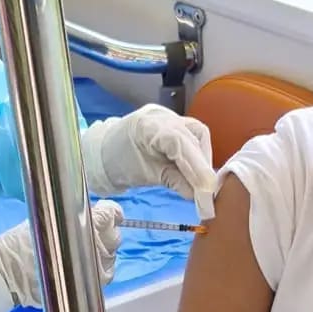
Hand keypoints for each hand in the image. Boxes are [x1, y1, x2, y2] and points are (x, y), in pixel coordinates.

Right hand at [0, 203, 122, 311]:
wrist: (5, 275)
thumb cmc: (17, 245)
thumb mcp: (42, 219)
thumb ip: (68, 216)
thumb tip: (83, 214)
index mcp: (81, 222)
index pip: (109, 215)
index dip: (110, 212)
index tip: (106, 212)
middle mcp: (93, 244)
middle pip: (112, 235)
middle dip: (104, 231)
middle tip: (90, 231)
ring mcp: (92, 267)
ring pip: (110, 256)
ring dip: (102, 251)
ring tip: (86, 249)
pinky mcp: (87, 285)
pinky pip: (104, 275)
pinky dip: (99, 269)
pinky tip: (86, 265)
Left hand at [81, 107, 217, 220]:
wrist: (105, 151)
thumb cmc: (119, 163)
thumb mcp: (144, 175)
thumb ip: (173, 181)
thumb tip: (198, 195)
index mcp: (148, 125)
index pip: (180, 142)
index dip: (197, 167)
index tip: (207, 190)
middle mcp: (162, 116)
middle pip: (195, 136)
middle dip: (203, 165)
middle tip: (207, 191)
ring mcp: (169, 117)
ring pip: (198, 135)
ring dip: (203, 160)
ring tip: (202, 183)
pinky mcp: (174, 123)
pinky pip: (192, 137)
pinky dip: (197, 155)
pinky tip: (197, 172)